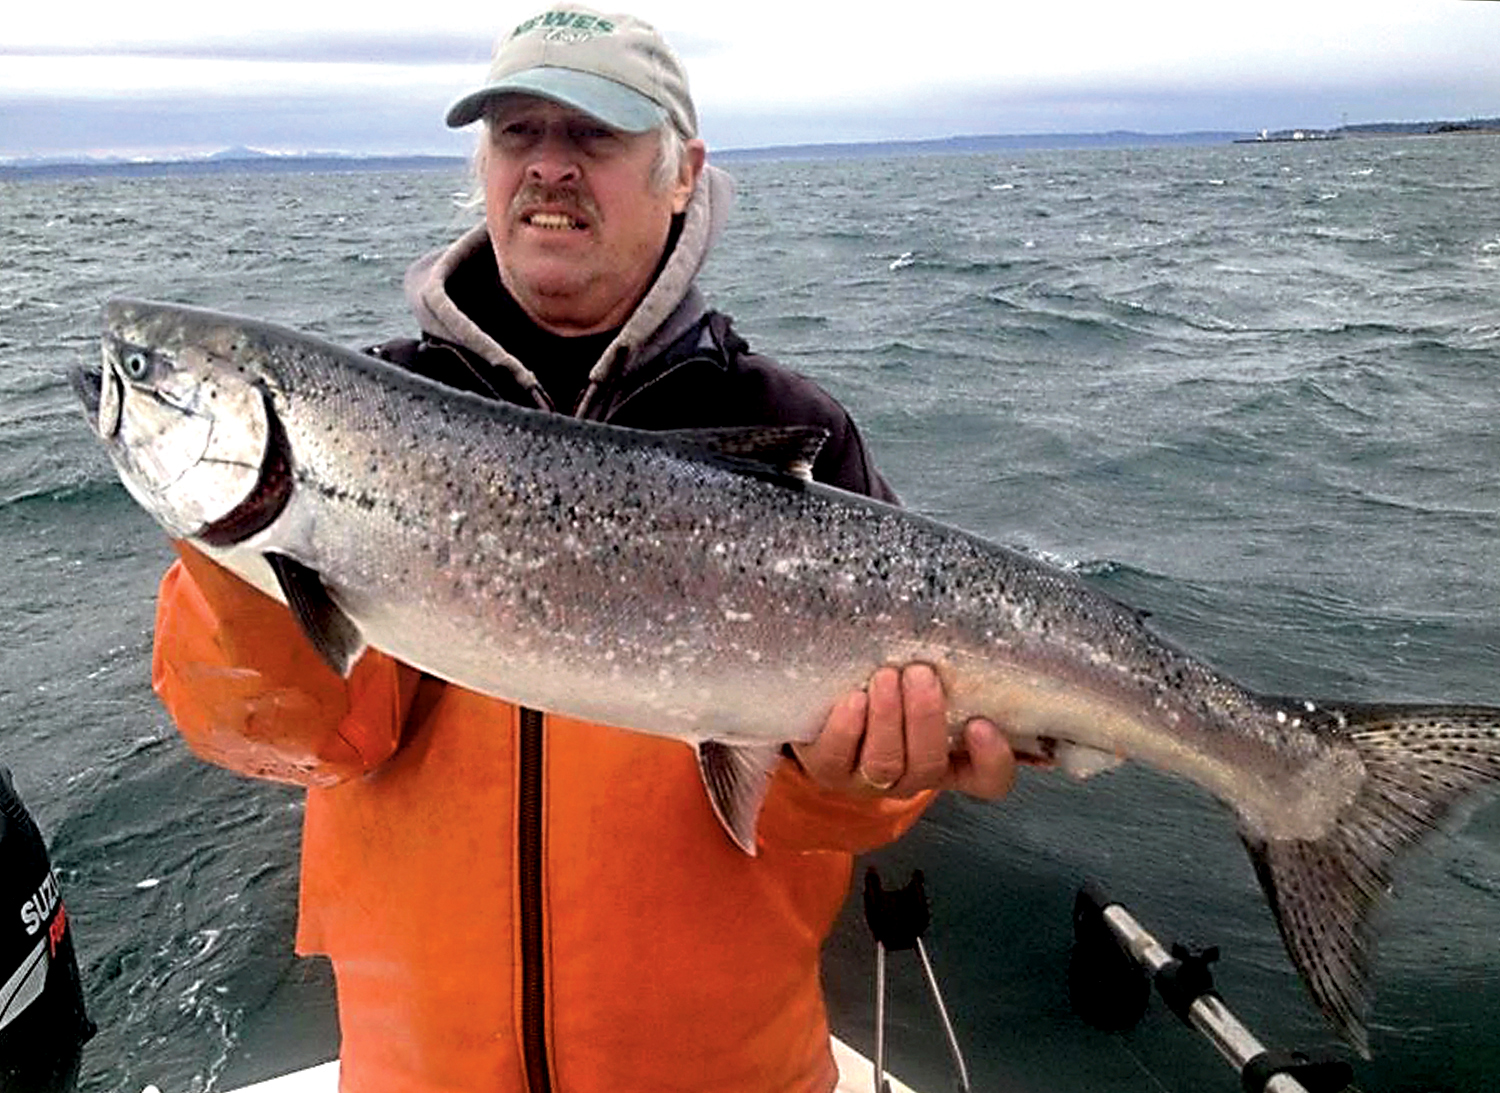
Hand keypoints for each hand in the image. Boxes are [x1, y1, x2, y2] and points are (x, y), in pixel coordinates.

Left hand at [792, 663, 1015, 800]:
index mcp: (951, 760)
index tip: (981, 723)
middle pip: (929, 766)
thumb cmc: (892, 688)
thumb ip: (948, 669)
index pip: (988, 779)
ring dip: (888, 718)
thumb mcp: (925, 682)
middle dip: (925, 719)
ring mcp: (869, 779)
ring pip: (884, 764)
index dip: (992, 759)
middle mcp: (913, 775)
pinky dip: (847, 728)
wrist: (829, 708)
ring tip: (886, 677)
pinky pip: (837, 758)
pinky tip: (854, 698)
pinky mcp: (829, 769)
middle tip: (921, 673)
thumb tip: (960, 622)